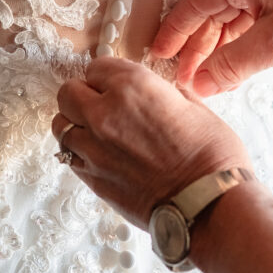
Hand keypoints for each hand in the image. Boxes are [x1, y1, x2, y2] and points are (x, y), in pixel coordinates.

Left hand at [52, 58, 251, 228]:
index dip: (108, 76)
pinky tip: (99, 154)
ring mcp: (93, 148)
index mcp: (132, 86)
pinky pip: (68, 156)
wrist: (207, 204)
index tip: (116, 84)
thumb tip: (163, 93)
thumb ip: (168, 95)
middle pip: (68, 93)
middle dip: (83, 95)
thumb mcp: (196, 108)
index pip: (97, 67)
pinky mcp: (92, 178)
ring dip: (75, 125)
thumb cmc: (212, 157)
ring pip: (61, 125)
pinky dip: (77, 151)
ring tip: (96, 132)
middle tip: (101, 104)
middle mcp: (105, 113)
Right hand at [150, 0, 272, 95]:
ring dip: (213, 48)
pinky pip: (244, 19)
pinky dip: (234, 43)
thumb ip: (232, 65)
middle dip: (194, 46)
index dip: (174, 31)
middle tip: (180, 78)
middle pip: (209, 10)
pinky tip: (225, 68)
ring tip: (200, 80)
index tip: (157, 56)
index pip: (196, 2)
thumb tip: (197, 86)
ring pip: (225, 17)